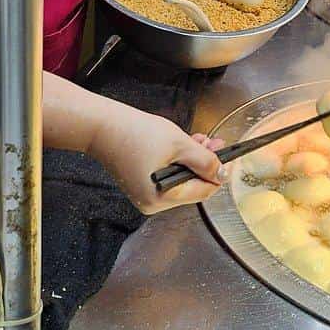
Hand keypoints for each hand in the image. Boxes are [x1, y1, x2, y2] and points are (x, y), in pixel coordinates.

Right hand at [88, 101, 226, 213]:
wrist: (102, 126)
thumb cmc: (134, 133)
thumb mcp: (179, 144)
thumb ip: (204, 161)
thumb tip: (221, 174)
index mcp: (161, 199)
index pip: (203, 192)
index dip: (218, 173)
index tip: (228, 157)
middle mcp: (152, 204)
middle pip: (191, 187)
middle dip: (205, 164)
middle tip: (215, 143)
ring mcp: (144, 196)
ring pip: (181, 180)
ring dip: (192, 161)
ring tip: (199, 140)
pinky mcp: (140, 185)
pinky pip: (167, 177)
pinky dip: (177, 162)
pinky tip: (183, 146)